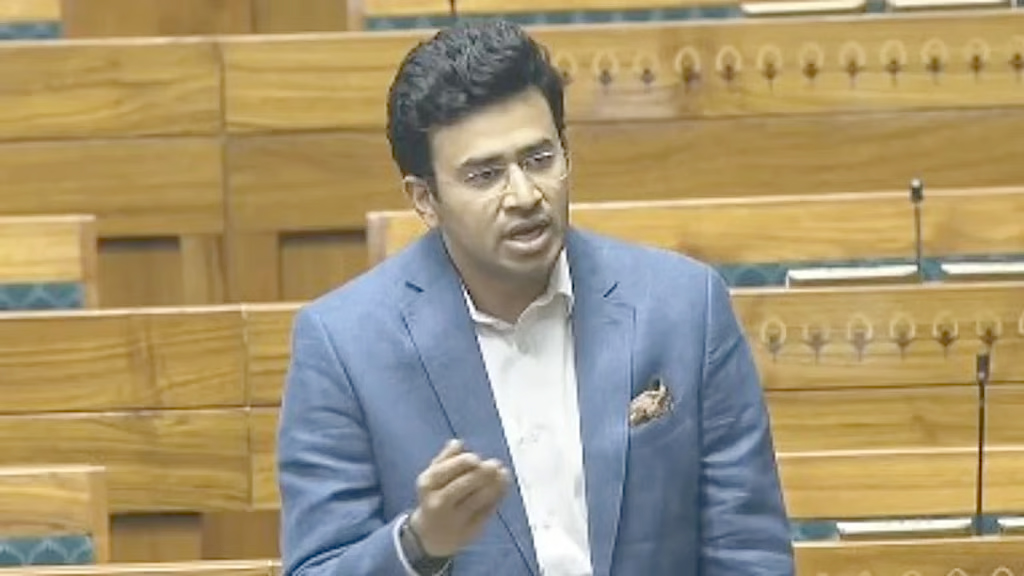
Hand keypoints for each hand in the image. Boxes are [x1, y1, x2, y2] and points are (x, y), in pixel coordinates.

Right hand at [409, 439, 509, 557]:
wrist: (431, 535)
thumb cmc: (435, 496)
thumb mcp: (433, 477)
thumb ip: (445, 458)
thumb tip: (458, 443)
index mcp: (428, 484)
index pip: (445, 471)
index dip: (462, 463)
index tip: (477, 458)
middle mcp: (438, 503)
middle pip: (462, 486)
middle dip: (482, 473)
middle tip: (496, 464)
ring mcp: (454, 519)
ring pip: (477, 500)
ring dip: (494, 485)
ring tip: (504, 474)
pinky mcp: (469, 531)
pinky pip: (486, 512)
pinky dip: (497, 498)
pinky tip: (503, 488)